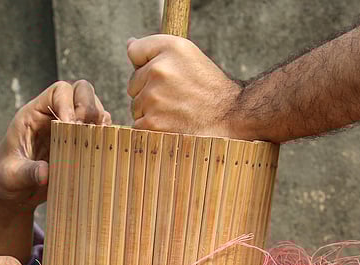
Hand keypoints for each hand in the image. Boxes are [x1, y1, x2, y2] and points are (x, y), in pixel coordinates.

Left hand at [0, 80, 111, 210]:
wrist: (16, 194)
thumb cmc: (7, 180)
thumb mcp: (11, 177)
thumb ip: (26, 173)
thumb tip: (44, 173)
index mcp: (34, 114)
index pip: (58, 91)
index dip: (68, 103)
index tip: (71, 126)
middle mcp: (54, 116)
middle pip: (81, 91)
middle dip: (89, 107)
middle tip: (88, 131)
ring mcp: (70, 128)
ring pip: (95, 108)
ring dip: (101, 121)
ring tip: (98, 141)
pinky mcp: (80, 143)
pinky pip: (100, 130)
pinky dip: (106, 136)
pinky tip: (103, 150)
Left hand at [127, 35, 242, 136]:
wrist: (230, 116)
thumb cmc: (207, 86)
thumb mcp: (188, 54)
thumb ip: (155, 47)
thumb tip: (130, 43)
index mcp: (170, 48)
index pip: (135, 51)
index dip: (147, 65)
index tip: (164, 73)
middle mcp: (159, 70)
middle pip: (133, 83)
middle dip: (148, 90)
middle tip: (176, 95)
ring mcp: (154, 98)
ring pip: (136, 105)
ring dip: (150, 110)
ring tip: (176, 110)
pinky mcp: (152, 123)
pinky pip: (139, 124)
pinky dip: (152, 127)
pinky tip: (172, 124)